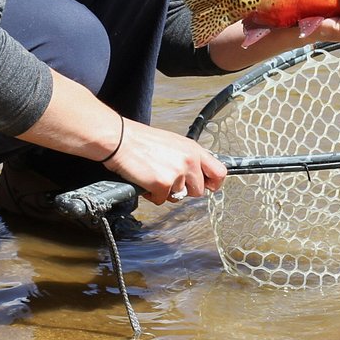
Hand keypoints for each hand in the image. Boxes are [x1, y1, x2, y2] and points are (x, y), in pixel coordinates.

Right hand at [104, 119, 227, 205]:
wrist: (120, 140)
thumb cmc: (143, 141)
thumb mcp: (173, 143)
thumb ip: (188, 158)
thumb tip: (198, 174)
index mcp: (193, 149)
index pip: (220, 172)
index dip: (214, 184)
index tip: (207, 187)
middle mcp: (189, 161)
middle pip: (199, 190)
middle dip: (184, 190)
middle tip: (169, 180)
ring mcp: (177, 173)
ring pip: (179, 197)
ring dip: (166, 192)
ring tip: (154, 176)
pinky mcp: (162, 184)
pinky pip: (162, 200)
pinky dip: (152, 195)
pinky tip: (145, 180)